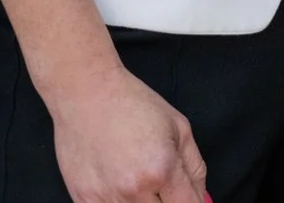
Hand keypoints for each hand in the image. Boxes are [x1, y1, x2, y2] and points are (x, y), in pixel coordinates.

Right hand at [46, 65, 207, 202]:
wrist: (85, 92)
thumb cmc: (132, 103)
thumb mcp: (179, 127)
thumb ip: (194, 170)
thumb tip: (200, 199)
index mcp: (161, 169)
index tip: (184, 195)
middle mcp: (133, 190)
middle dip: (167, 201)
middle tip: (159, 183)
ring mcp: (105, 198)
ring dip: (140, 202)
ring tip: (134, 177)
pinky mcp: (83, 200)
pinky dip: (117, 202)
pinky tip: (116, 182)